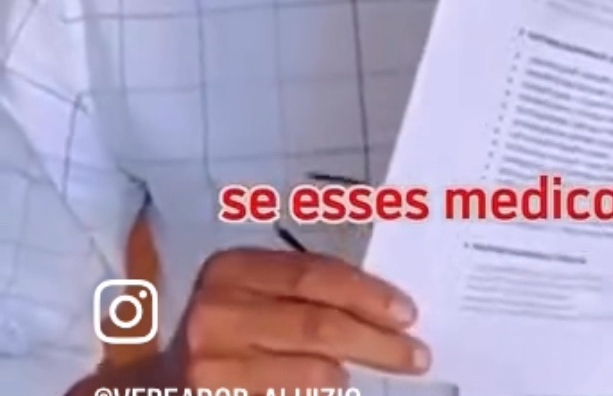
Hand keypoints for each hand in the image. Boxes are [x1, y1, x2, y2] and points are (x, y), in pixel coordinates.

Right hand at [163, 248, 430, 393]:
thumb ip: (305, 293)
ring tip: (366, 373)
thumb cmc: (224, 333)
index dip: (367, 293)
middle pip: (318, 325)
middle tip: (417, 355)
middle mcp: (215, 312)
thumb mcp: (253, 295)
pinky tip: (335, 388)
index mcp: (230, 268)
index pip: (314, 274)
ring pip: (310, 371)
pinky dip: (321, 394)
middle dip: (377, 341)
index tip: (408, 312)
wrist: (156, 390)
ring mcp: (209, 367)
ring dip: (349, 374)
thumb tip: (385, 307)